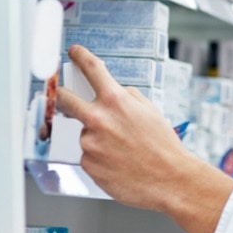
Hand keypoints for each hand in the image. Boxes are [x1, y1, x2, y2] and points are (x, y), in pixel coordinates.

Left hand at [56, 45, 232, 232]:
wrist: (170, 179)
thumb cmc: (163, 146)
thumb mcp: (150, 111)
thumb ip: (127, 97)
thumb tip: (112, 92)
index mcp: (116, 101)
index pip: (92, 69)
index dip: (80, 56)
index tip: (73, 52)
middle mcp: (98, 120)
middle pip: (64, 100)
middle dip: (61, 97)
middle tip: (64, 99)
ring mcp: (90, 143)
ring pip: (84, 134)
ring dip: (97, 138)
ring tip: (121, 150)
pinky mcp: (88, 164)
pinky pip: (88, 156)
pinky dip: (100, 158)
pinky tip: (118, 163)